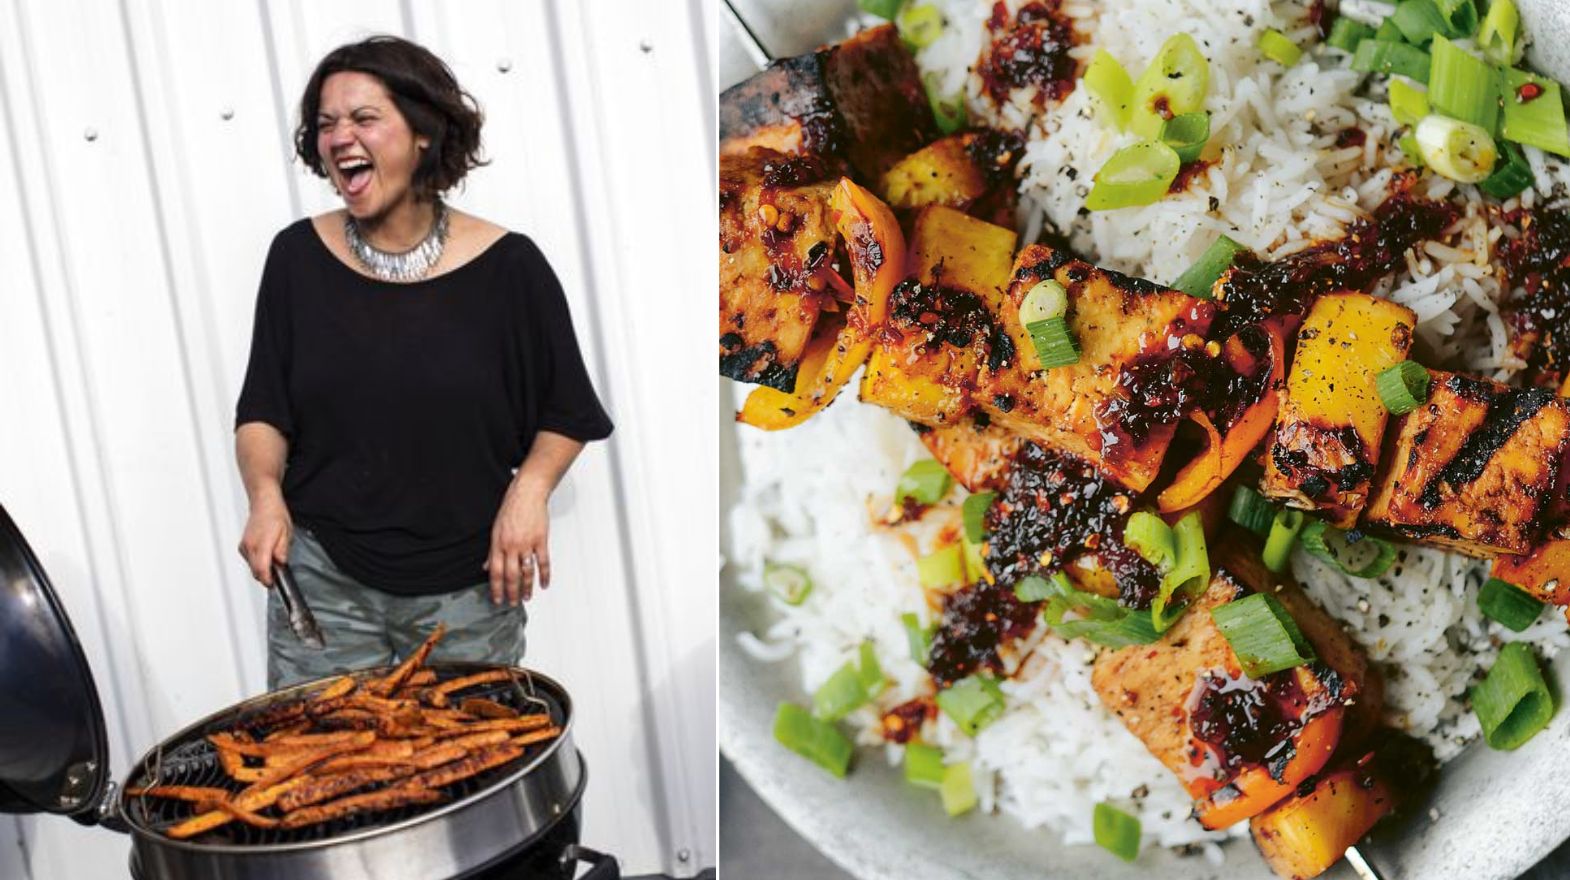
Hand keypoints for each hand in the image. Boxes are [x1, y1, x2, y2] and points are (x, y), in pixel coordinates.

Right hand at [239, 493, 291, 586]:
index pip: (262, 569)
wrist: (264, 504)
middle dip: (266, 576)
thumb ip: (283, 551)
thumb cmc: (275, 515)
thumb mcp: (286, 534)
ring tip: (273, 559)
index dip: (268, 580)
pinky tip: (265, 554)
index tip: (273, 584)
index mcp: (262, 544)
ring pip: (252, 566)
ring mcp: (244, 546)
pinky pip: (249, 560)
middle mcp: (250, 546)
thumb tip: (281, 563)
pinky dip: (257, 561)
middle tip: (277, 573)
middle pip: (255, 571)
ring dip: (262, 568)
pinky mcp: (242, 546)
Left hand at [486, 481, 550, 605]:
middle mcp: (511, 546)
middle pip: (511, 575)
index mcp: (498, 544)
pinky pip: (543, 562)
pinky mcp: (540, 540)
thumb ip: (492, 551)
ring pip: (526, 571)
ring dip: (527, 587)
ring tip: (527, 597)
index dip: (496, 588)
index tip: (497, 599)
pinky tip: (544, 584)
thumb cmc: (511, 509)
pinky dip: (544, 575)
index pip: (495, 572)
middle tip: (512, 603)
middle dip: (511, 592)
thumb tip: (487, 566)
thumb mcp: (495, 530)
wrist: (527, 494)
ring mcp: (527, 544)